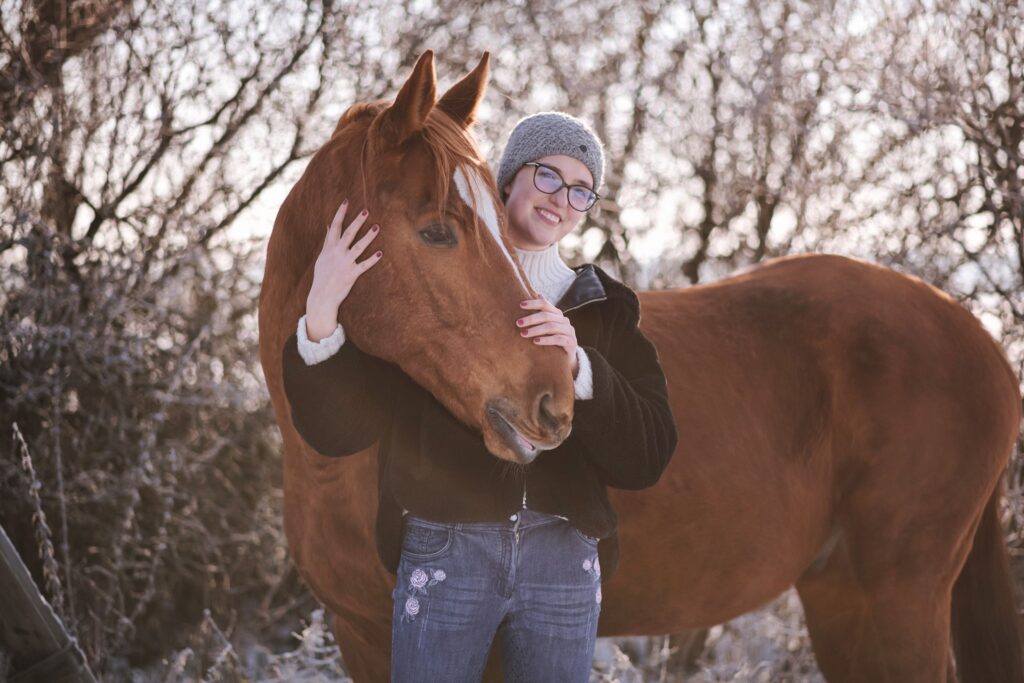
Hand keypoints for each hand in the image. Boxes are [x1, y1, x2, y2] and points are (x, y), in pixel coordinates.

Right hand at [305, 199, 382, 340]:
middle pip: (348, 234)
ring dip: (368, 237)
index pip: (334, 227)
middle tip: (366, 210)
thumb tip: (329, 226)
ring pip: (358, 247)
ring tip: (377, 227)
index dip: (340, 213)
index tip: (346, 202)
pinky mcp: (352, 274)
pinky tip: (380, 253)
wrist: (322, 296)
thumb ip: (327, 242)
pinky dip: (372, 259)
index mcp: (329, 248)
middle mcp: (337, 254)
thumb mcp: (322, 257)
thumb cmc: (322, 276)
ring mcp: (345, 263)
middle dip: (357, 221)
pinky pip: (364, 265)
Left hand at [517, 294, 578, 375]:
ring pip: (551, 327)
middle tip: (518, 323)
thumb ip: (543, 312)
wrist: (566, 358)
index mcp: (557, 314)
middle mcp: (564, 320)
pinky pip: (558, 339)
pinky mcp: (571, 342)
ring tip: (523, 333)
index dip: (533, 303)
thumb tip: (538, 294)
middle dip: (531, 319)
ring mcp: (569, 331)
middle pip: (546, 316)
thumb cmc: (553, 339)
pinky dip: (546, 340)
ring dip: (536, 330)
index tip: (520, 305)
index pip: (545, 305)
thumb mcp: (547, 326)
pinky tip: (535, 341)